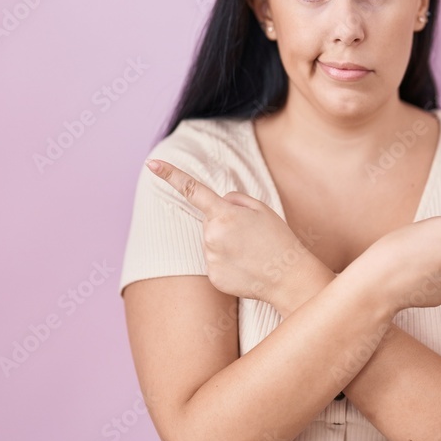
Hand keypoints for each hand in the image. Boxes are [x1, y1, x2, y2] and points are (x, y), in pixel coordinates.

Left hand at [145, 158, 314, 305]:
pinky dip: (228, 263)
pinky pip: (215, 262)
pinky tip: (246, 267)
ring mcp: (211, 257)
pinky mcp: (212, 276)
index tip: (151, 163)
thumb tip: (216, 204)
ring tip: (251, 253)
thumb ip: (234, 200)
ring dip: (227, 245)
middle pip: (210, 222)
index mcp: (224, 213)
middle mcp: (212, 235)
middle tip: (251, 236)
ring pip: (212, 243)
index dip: (170, 174)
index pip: (192, 189)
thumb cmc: (278, 239)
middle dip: (226, 224)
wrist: (289, 278)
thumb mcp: (261, 209)